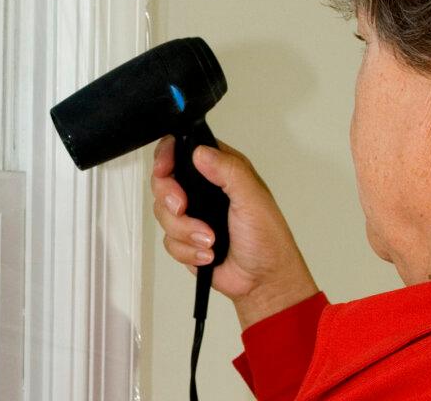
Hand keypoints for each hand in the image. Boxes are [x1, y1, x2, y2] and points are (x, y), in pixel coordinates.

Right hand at [151, 137, 318, 328]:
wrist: (263, 281)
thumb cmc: (267, 239)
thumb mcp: (253, 198)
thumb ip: (229, 171)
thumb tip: (201, 153)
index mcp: (220, 170)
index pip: (182, 150)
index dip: (166, 156)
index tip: (164, 170)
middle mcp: (203, 189)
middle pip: (163, 181)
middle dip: (170, 198)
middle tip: (184, 209)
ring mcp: (193, 214)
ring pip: (163, 213)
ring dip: (185, 231)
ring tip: (210, 239)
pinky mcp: (185, 238)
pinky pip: (168, 241)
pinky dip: (188, 250)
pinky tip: (208, 253)